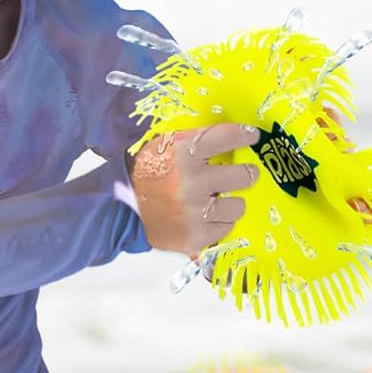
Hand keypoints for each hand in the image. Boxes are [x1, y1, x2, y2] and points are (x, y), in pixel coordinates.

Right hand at [129, 124, 259, 255]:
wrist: (120, 209)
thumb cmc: (147, 173)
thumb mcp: (166, 146)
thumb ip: (196, 142)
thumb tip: (233, 138)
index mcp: (183, 152)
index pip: (227, 137)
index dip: (244, 136)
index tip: (252, 137)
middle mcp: (192, 182)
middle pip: (244, 175)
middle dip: (246, 174)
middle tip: (243, 174)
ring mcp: (195, 212)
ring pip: (238, 205)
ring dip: (231, 203)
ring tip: (217, 200)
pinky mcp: (195, 237)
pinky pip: (226, 228)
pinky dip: (219, 223)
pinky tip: (205, 218)